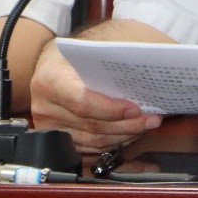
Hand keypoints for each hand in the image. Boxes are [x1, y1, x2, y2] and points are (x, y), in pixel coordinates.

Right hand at [29, 40, 161, 152]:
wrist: (51, 64)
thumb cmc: (74, 55)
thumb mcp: (88, 48)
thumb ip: (112, 60)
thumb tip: (149, 68)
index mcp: (50, 81)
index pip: (83, 102)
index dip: (111, 110)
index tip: (136, 109)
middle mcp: (45, 107)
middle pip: (92, 125)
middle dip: (127, 125)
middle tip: (152, 119)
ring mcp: (49, 127)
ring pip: (93, 141)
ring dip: (124, 136)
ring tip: (145, 126)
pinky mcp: (57, 139)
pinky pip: (89, 149)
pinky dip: (113, 144)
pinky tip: (131, 136)